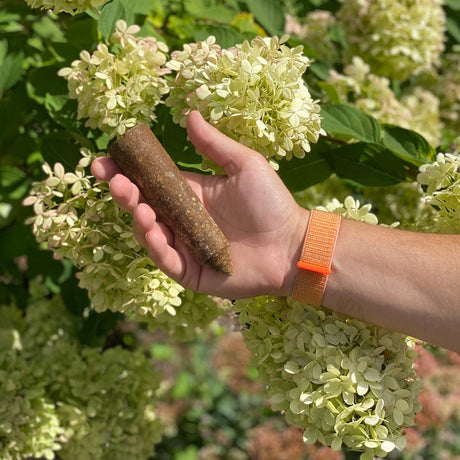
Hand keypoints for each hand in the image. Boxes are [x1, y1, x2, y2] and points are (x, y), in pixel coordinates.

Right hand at [91, 111, 307, 298]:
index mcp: (190, 194)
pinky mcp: (192, 271)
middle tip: (115, 181)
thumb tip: (191, 114)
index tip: (104, 161)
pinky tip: (153, 231)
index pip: (150, 182)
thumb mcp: (244, 165)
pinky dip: (156, 247)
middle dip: (124, 193)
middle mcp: (182, 220)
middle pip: (143, 206)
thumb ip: (215, 144)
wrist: (292, 243)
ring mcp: (185, 246)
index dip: (126, 172)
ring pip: (149, 234)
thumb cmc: (270, 203)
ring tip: (137, 205)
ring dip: (137, 219)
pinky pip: (167, 260)